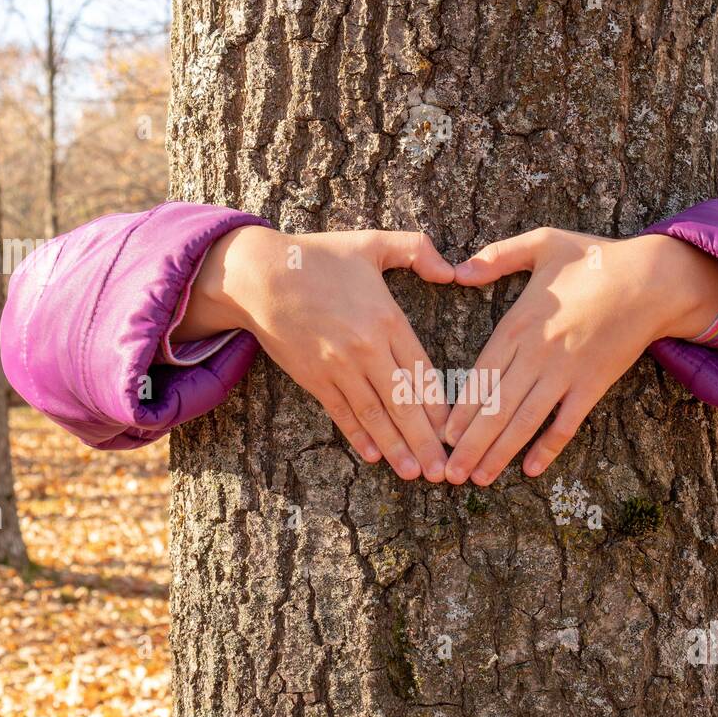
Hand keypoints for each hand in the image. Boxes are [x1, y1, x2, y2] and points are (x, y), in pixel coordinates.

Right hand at [173, 225, 453, 481]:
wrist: (260, 275)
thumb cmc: (319, 256)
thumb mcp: (372, 243)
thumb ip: (417, 250)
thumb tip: (452, 271)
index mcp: (388, 319)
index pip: (423, 373)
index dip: (441, 407)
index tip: (457, 432)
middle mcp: (367, 349)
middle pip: (404, 403)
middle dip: (425, 440)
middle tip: (443, 471)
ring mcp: (338, 367)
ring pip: (375, 415)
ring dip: (396, 448)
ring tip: (414, 473)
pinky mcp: (314, 378)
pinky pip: (342, 413)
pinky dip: (359, 436)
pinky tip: (374, 456)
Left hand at [443, 227, 717, 484]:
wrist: (653, 279)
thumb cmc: (596, 258)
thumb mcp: (543, 242)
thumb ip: (497, 256)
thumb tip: (458, 271)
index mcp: (520, 322)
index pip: (481, 374)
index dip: (460, 408)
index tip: (442, 435)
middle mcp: (539, 353)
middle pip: (497, 406)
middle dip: (471, 443)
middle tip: (449, 473)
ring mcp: (567, 372)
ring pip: (526, 421)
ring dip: (500, 453)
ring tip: (478, 478)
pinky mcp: (594, 385)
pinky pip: (567, 423)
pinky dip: (549, 447)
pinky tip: (531, 470)